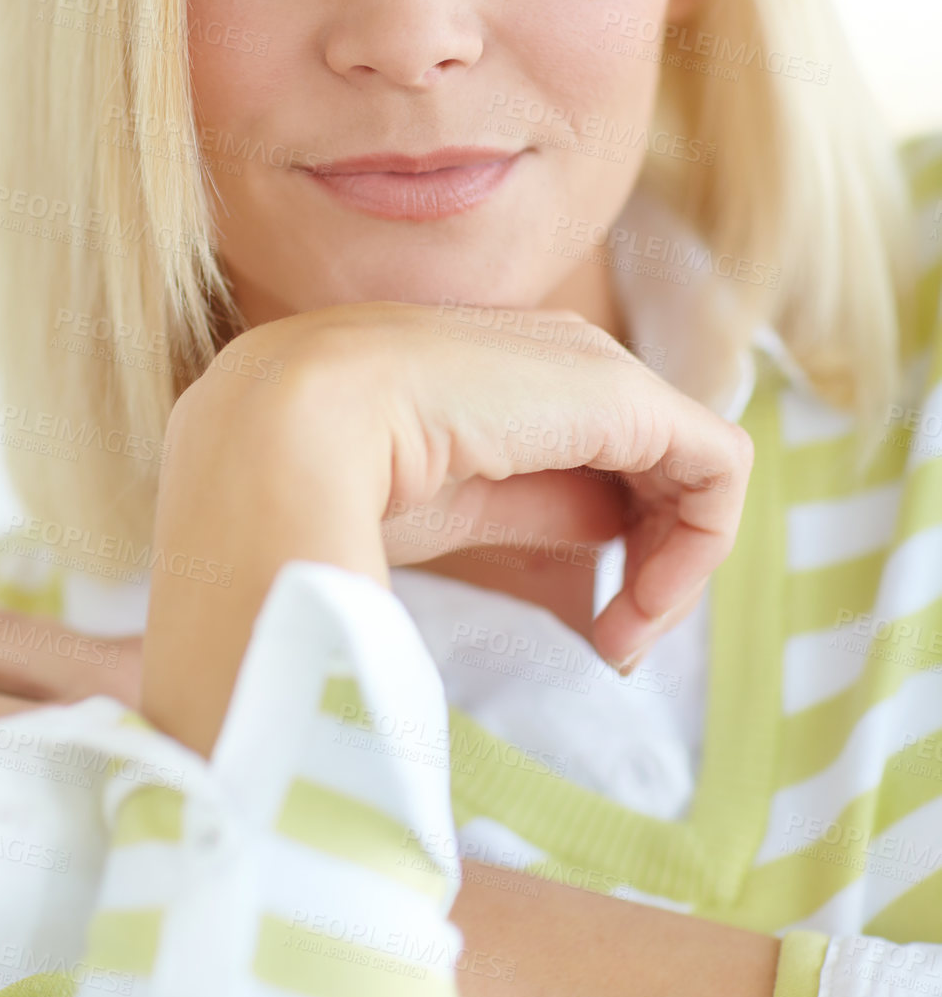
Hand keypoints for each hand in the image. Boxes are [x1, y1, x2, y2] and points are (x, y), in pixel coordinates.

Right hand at [143, 302, 752, 753]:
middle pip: (647, 456)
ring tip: (623, 638)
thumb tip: (595, 539)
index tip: (586, 633)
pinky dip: (700, 547)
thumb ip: (520, 505)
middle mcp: (550, 352)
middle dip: (652, 556)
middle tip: (613, 644)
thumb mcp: (436, 503)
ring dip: (677, 564)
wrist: (280, 433)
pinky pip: (716, 466)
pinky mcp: (625, 395)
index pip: (591, 450)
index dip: (610, 544)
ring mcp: (589, 365)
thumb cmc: (313, 480)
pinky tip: (639, 610)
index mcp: (492, 368)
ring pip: (688, 461)